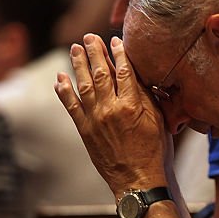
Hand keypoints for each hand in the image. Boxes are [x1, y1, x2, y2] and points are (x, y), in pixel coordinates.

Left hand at [55, 34, 167, 196]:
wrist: (137, 180)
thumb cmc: (154, 151)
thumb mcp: (158, 120)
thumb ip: (146, 96)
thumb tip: (137, 74)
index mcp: (132, 105)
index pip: (124, 71)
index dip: (118, 53)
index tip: (113, 40)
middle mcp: (111, 109)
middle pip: (101, 73)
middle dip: (94, 52)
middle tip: (89, 37)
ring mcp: (95, 119)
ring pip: (84, 85)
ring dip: (78, 65)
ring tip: (75, 49)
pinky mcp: (84, 130)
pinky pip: (71, 106)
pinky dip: (64, 91)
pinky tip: (60, 77)